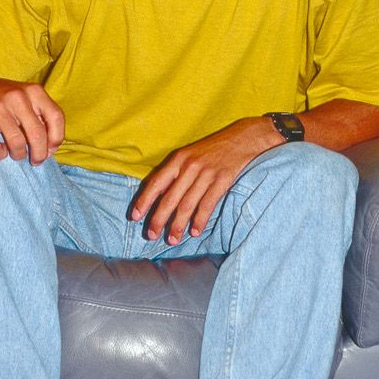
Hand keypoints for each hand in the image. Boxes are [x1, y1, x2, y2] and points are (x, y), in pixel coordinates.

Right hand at [0, 77, 64, 163]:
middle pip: (38, 134)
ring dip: (18, 155)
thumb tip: (51, 147)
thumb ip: (41, 116)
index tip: (50, 150)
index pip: (56, 117)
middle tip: (36, 162)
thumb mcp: (25, 99)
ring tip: (16, 154)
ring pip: (17, 143)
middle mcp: (17, 96)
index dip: (56, 138)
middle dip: (39, 154)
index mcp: (33, 91)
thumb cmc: (2, 100)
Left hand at [130, 116, 280, 243]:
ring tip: (172, 240)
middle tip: (152, 235)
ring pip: (187, 204)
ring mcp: (207, 173)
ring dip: (178, 225)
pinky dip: (200, 220)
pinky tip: (194, 232)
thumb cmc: (213, 149)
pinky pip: (207, 204)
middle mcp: (190, 166)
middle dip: (159, 219)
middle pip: (170, 198)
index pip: (156, 183)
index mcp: (178, 159)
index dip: (144, 201)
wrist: (243, 138)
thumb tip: (159, 197)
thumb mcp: (190, 155)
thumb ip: (175, 173)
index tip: (135, 216)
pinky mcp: (222, 180)